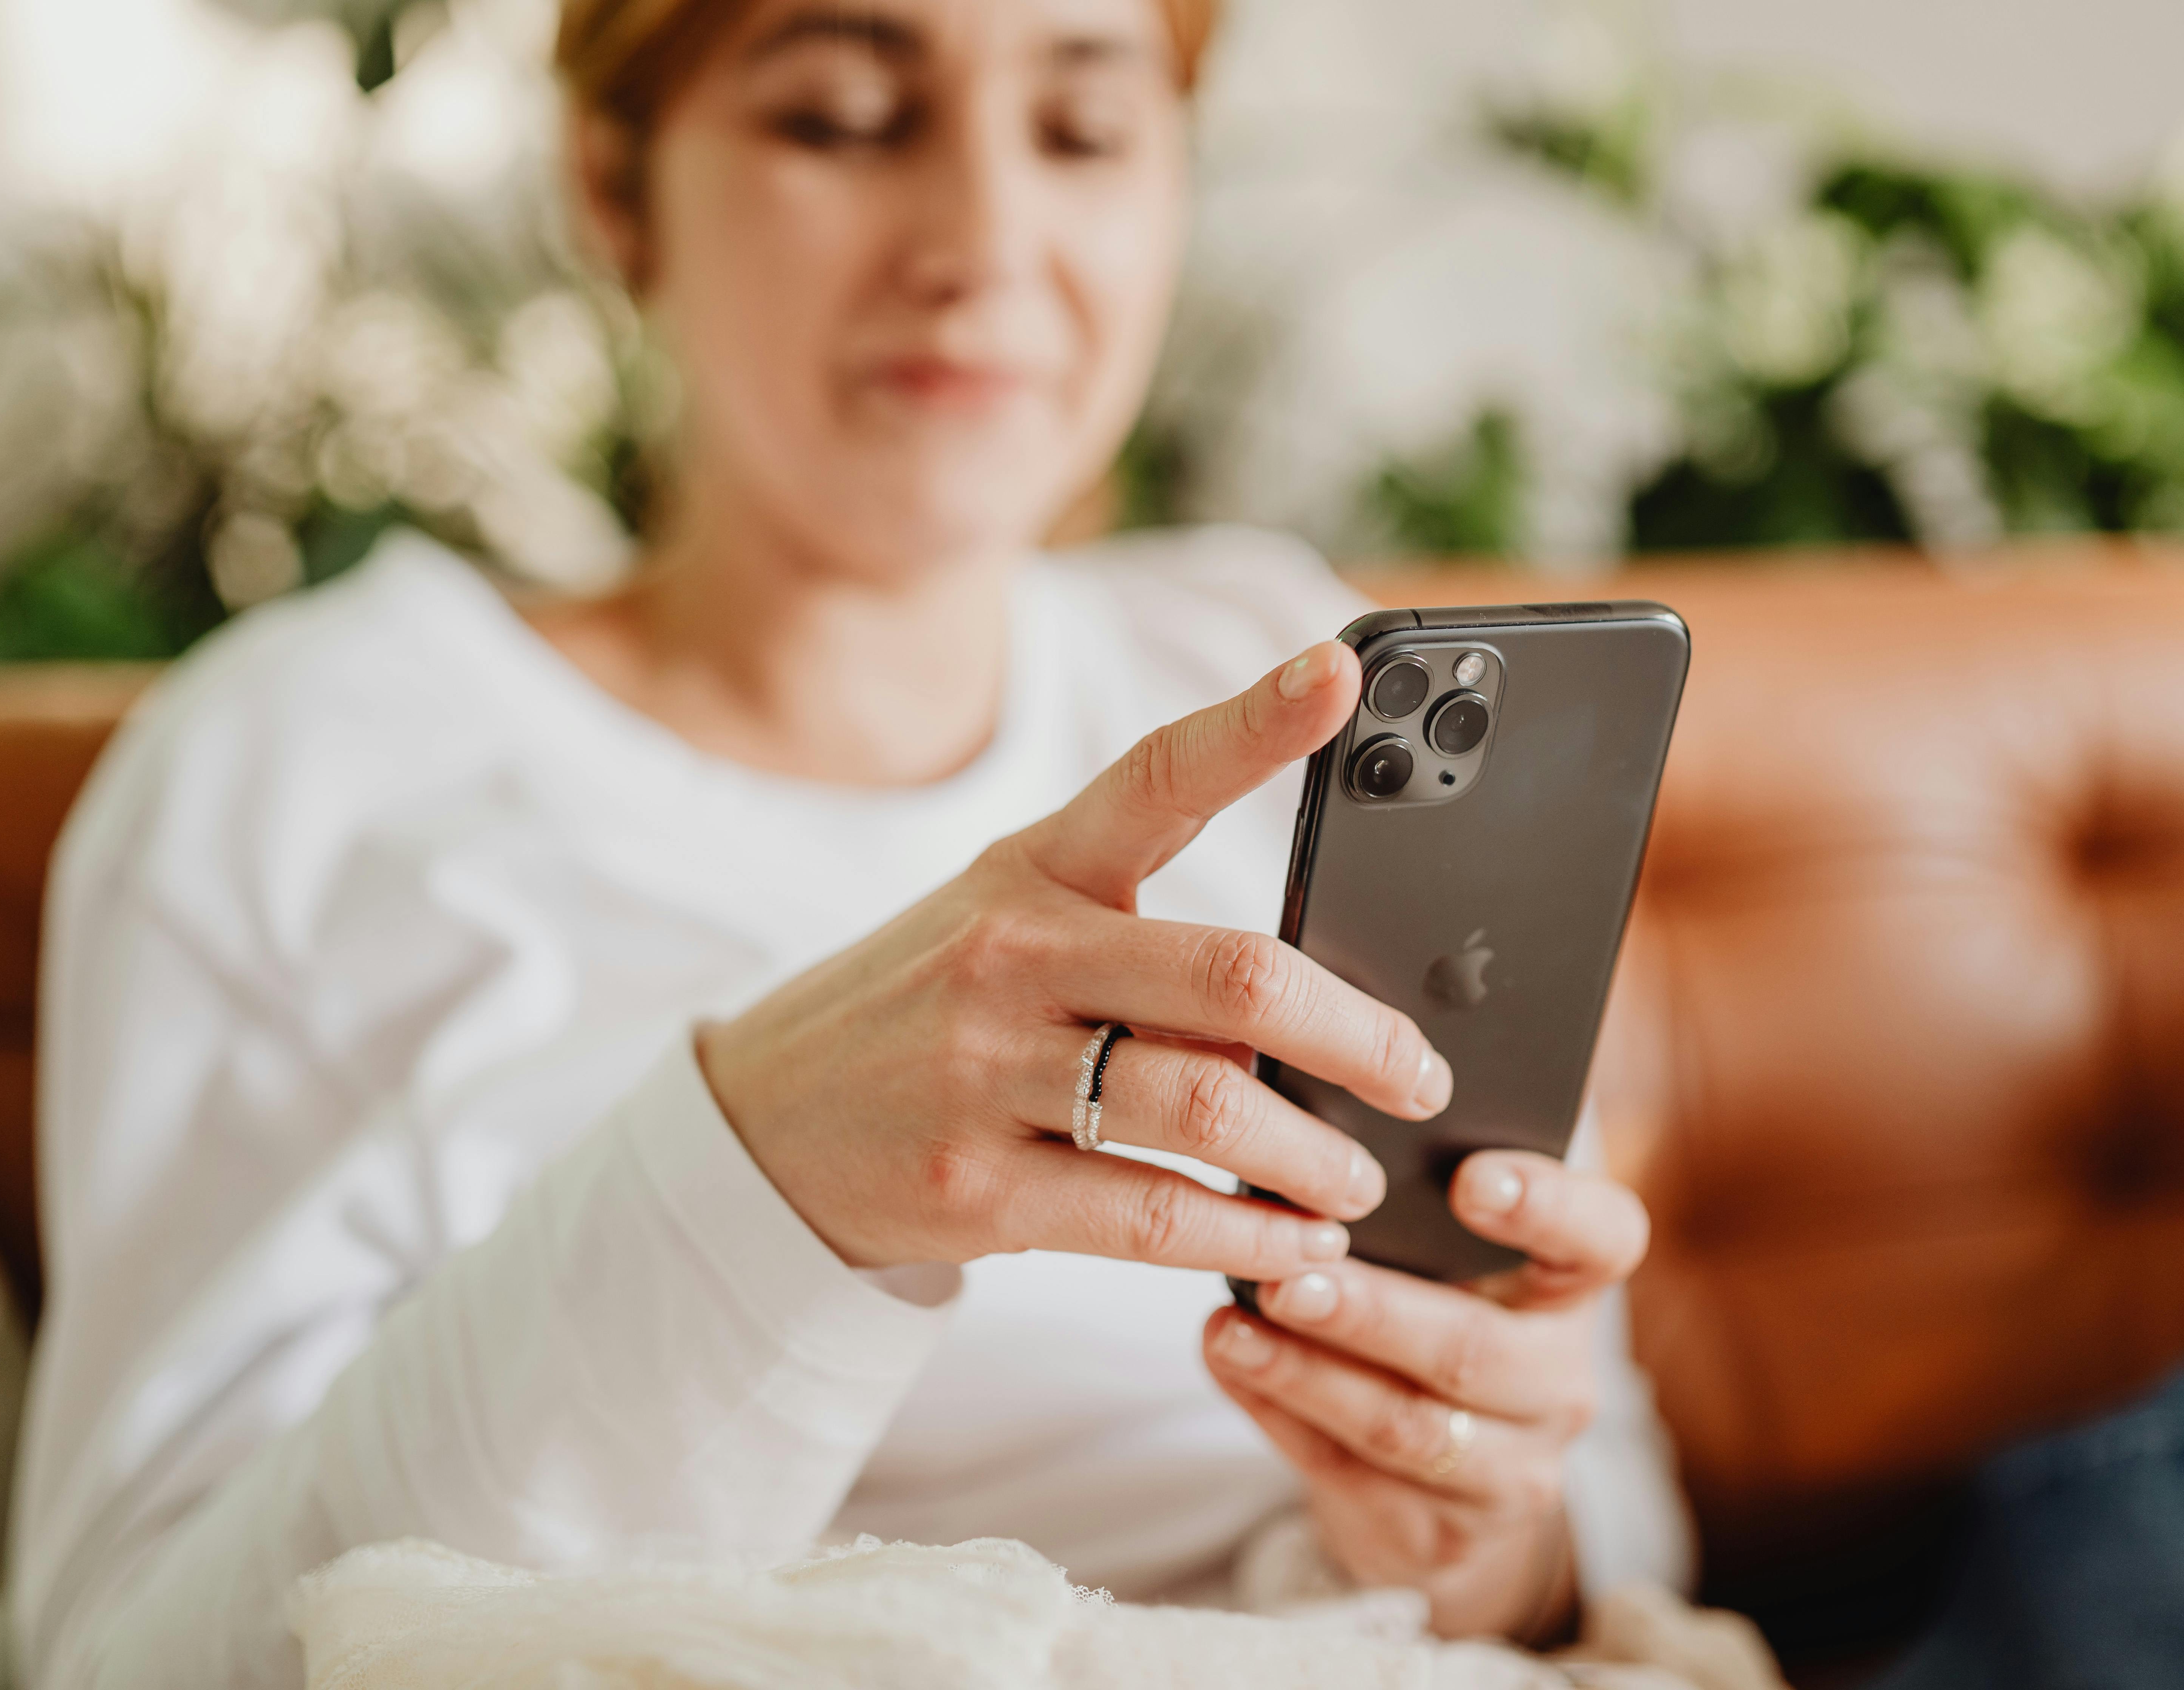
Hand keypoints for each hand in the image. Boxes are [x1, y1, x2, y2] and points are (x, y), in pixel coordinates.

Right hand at [697, 639, 1453, 1279]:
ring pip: (1206, 1111)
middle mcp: (1010, 957)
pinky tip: (1294, 1245)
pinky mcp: (976, 1189)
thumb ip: (1143, 931)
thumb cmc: (933, 1009)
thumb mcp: (1011, 922)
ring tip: (1356, 1177)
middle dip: (1358, 1038)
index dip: (1255, 721)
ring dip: (1313, 1157)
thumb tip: (1312, 995)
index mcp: (1031, 869)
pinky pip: (1150, 1218)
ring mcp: (986, 1074)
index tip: (1341, 668)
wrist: (764, 1123)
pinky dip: (1246, 1237)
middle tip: (1419, 1077)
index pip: (1156, 775)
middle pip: (1232, 981)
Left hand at [1202, 1150, 1649, 1641]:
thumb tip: (1295, 1167)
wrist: (1442, 1477)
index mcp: (1571, 1288)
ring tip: (1232, 1329)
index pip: (1601, 1236)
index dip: (1545, 1204)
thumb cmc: (1433, 1317)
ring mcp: (1516, 1468)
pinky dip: (1281, 1418)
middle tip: (1289, 1280)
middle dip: (1371, 1314)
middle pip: (1473, 1348)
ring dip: (1307, 1374)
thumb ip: (1401, 1217)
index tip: (1468, 1180)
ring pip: (1405, 1425)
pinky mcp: (1448, 1534)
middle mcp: (1561, 1381)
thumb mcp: (1442, 1264)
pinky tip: (1233, 1370)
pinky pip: (1353, 1475)